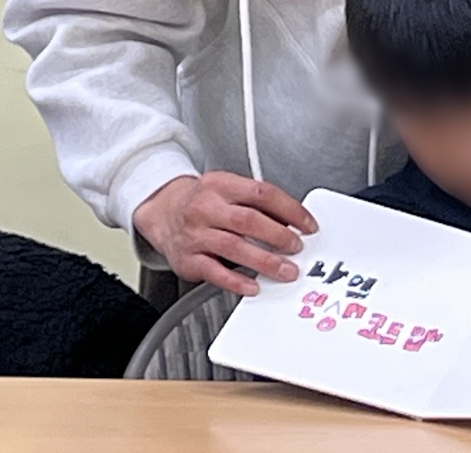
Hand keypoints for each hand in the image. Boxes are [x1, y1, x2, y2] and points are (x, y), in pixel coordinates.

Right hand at [133, 173, 317, 295]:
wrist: (162, 212)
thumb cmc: (203, 202)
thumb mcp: (227, 190)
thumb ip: (256, 203)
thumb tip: (294, 222)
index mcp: (220, 185)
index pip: (262, 193)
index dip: (290, 209)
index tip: (307, 224)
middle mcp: (206, 207)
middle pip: (249, 220)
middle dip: (279, 236)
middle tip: (297, 247)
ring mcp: (195, 233)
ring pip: (234, 246)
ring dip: (265, 261)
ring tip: (285, 270)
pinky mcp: (188, 259)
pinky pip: (214, 271)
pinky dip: (236, 281)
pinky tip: (253, 286)